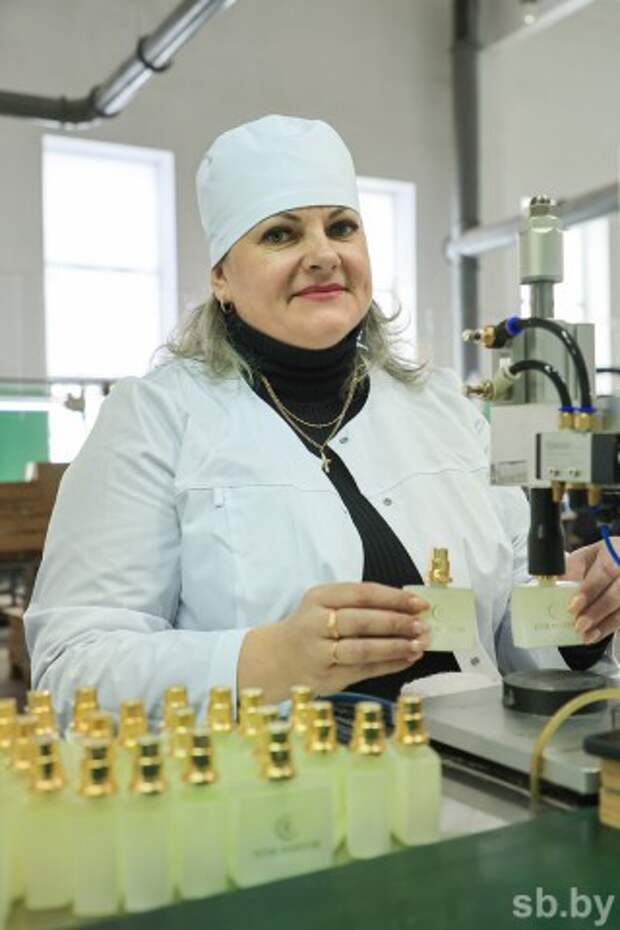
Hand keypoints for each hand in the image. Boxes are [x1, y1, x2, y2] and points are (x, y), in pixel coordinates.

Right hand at [237, 581, 429, 702]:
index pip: (361, 594)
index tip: (419, 603)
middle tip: (422, 625)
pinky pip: (363, 671)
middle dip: (397, 623)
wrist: (276, 659)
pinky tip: (407, 660)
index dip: (393, 598)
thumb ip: (360, 604)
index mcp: (318, 597)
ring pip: (363, 649)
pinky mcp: (326, 678)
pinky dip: (389, 665)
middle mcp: (315, 623)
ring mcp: (319, 653)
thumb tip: (408, 608)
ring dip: (395, 647)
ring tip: (419, 645)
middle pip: (362, 621)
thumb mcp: (324, 604)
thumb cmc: (311, 627)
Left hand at [563, 538, 619, 644]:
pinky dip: (609, 628)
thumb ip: (571, 571)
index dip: (589, 590)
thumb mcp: (583, 558)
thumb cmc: (599, 560)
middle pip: (617, 592)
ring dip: (604, 624)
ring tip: (585, 635)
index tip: (573, 606)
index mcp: (614, 551)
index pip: (605, 571)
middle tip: (579, 625)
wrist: (618, 563)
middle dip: (596, 611)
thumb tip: (552, 587)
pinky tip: (596, 635)